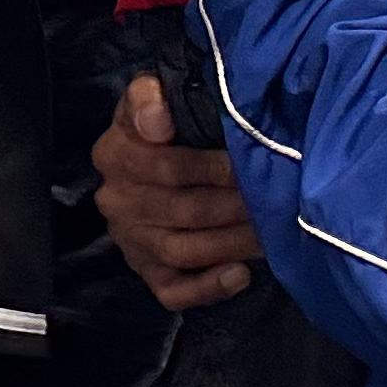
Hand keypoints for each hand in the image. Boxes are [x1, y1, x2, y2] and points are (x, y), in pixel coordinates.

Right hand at [95, 72, 262, 310]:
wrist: (155, 154)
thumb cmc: (168, 124)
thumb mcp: (152, 96)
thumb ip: (148, 95)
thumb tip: (158, 121)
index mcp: (113, 155)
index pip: (161, 166)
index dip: (208, 167)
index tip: (245, 162)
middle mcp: (116, 202)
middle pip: (179, 211)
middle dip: (231, 205)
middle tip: (273, 199)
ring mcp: (130, 241)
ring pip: (181, 251)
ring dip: (229, 242)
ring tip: (269, 232)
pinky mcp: (146, 272)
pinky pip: (172, 291)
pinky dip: (207, 288)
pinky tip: (240, 274)